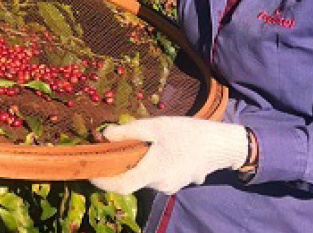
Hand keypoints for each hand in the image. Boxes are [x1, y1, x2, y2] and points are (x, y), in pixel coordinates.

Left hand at [89, 117, 248, 194]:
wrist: (222, 144)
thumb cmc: (189, 133)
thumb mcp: (156, 126)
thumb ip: (128, 131)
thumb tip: (104, 135)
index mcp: (152, 173)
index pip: (120, 186)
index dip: (102, 182)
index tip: (90, 172)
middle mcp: (160, 185)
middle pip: (133, 178)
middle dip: (123, 164)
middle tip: (119, 143)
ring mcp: (172, 186)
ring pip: (146, 176)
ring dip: (140, 162)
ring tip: (146, 140)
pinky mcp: (179, 181)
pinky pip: (159, 174)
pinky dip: (152, 163)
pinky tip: (163, 147)